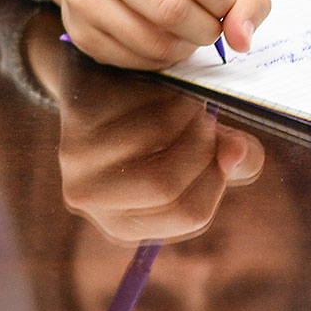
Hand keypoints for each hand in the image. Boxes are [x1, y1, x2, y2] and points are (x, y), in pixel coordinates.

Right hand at [27, 0, 269, 70]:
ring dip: (184, 47)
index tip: (223, 4)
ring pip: (154, 42)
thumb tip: (242, 40)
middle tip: (209, 26)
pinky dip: (160, 59)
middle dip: (206, 29)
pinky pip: (135, 61)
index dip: (225, 2)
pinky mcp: (79, 31)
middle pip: (174, 11)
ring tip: (185, 33)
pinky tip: (159, 40)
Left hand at [60, 92, 264, 243]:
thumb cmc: (155, 129)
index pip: (190, 214)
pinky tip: (166, 87)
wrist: (101, 85)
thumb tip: (236, 154)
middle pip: (165, 184)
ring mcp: (76, 164)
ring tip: (191, 100)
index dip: (218, 178)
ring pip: (153, 139)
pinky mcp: (74, 122)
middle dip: (202, 145)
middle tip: (209, 118)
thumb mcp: (196, 152)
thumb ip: (232, 161)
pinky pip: (135, 107)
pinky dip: (164, 93)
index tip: (225, 146)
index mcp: (123, 224)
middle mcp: (92, 202)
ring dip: (186, 113)